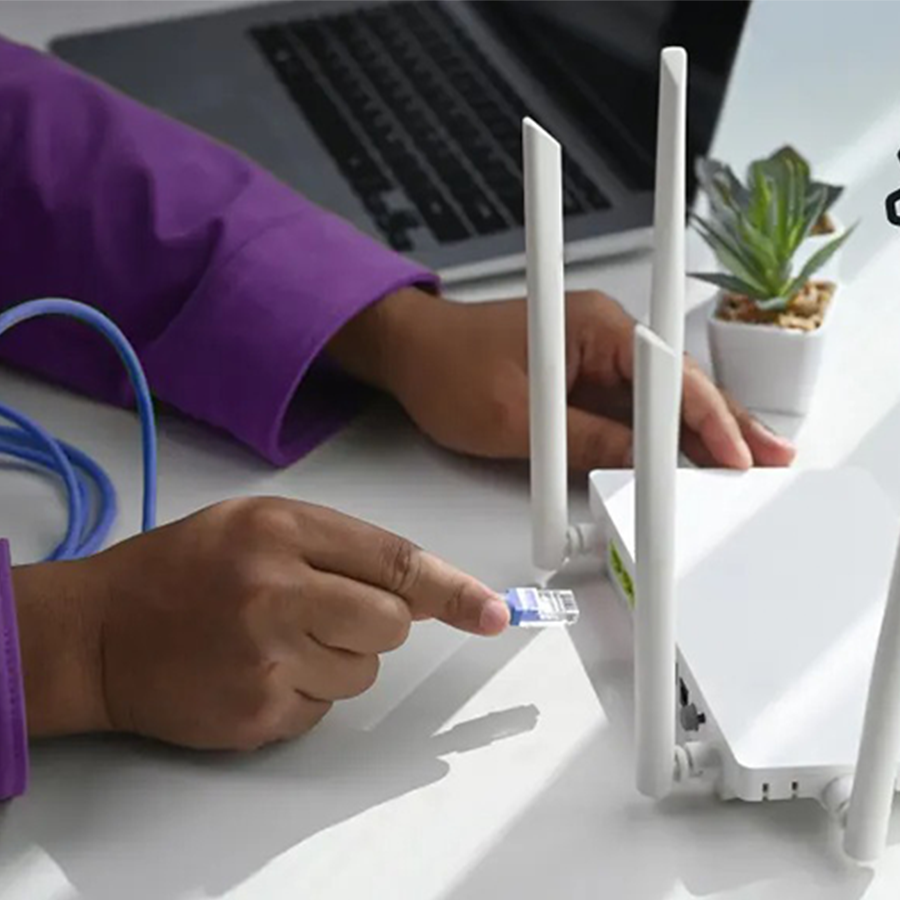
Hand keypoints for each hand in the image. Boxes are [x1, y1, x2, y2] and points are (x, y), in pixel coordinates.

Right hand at [12, 498, 508, 747]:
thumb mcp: (257, 524)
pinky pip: (323, 708)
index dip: (453, 589)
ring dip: (336, 659)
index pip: (394, 561)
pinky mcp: (257, 713)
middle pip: (391, 623)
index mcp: (281, 531)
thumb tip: (414, 587)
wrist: (98, 633)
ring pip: (363, 671)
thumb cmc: (180, 570)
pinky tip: (257, 669)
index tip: (493, 612)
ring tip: (276, 639)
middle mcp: (277, 592)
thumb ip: (337, 546)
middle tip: (325, 611)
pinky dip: (305, 692)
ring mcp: (267, 659)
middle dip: (377, 622)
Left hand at [329, 288, 795, 469]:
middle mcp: (604, 334)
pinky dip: (657, 436)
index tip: (735, 455)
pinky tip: (685, 458)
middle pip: (677, 384)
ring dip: (696, 433)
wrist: (409, 354)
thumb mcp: (518, 420)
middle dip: (724, 423)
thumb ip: (585, 442)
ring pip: (659, 400)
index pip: (670, 376)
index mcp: (595, 326)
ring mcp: (594, 355)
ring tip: (744, 464)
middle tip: (771, 457)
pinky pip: (629, 408)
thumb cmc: (447, 369)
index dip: (709, 419)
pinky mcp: (581, 378)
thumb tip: (642, 466)